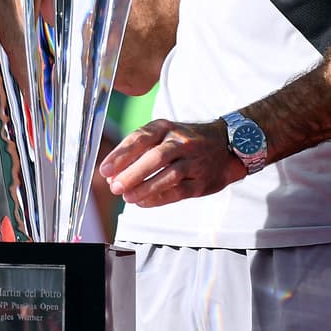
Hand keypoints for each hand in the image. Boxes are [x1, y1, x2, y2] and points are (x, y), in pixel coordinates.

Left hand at [98, 118, 244, 207]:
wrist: (226, 145)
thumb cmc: (184, 141)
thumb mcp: (163, 134)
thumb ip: (139, 151)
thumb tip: (111, 174)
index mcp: (165, 127)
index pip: (140, 138)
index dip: (120, 155)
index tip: (104, 170)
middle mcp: (181, 141)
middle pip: (156, 157)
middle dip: (132, 173)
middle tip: (113, 186)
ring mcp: (194, 161)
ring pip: (169, 175)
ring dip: (145, 188)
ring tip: (126, 197)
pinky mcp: (202, 181)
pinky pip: (179, 191)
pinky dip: (159, 198)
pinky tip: (143, 202)